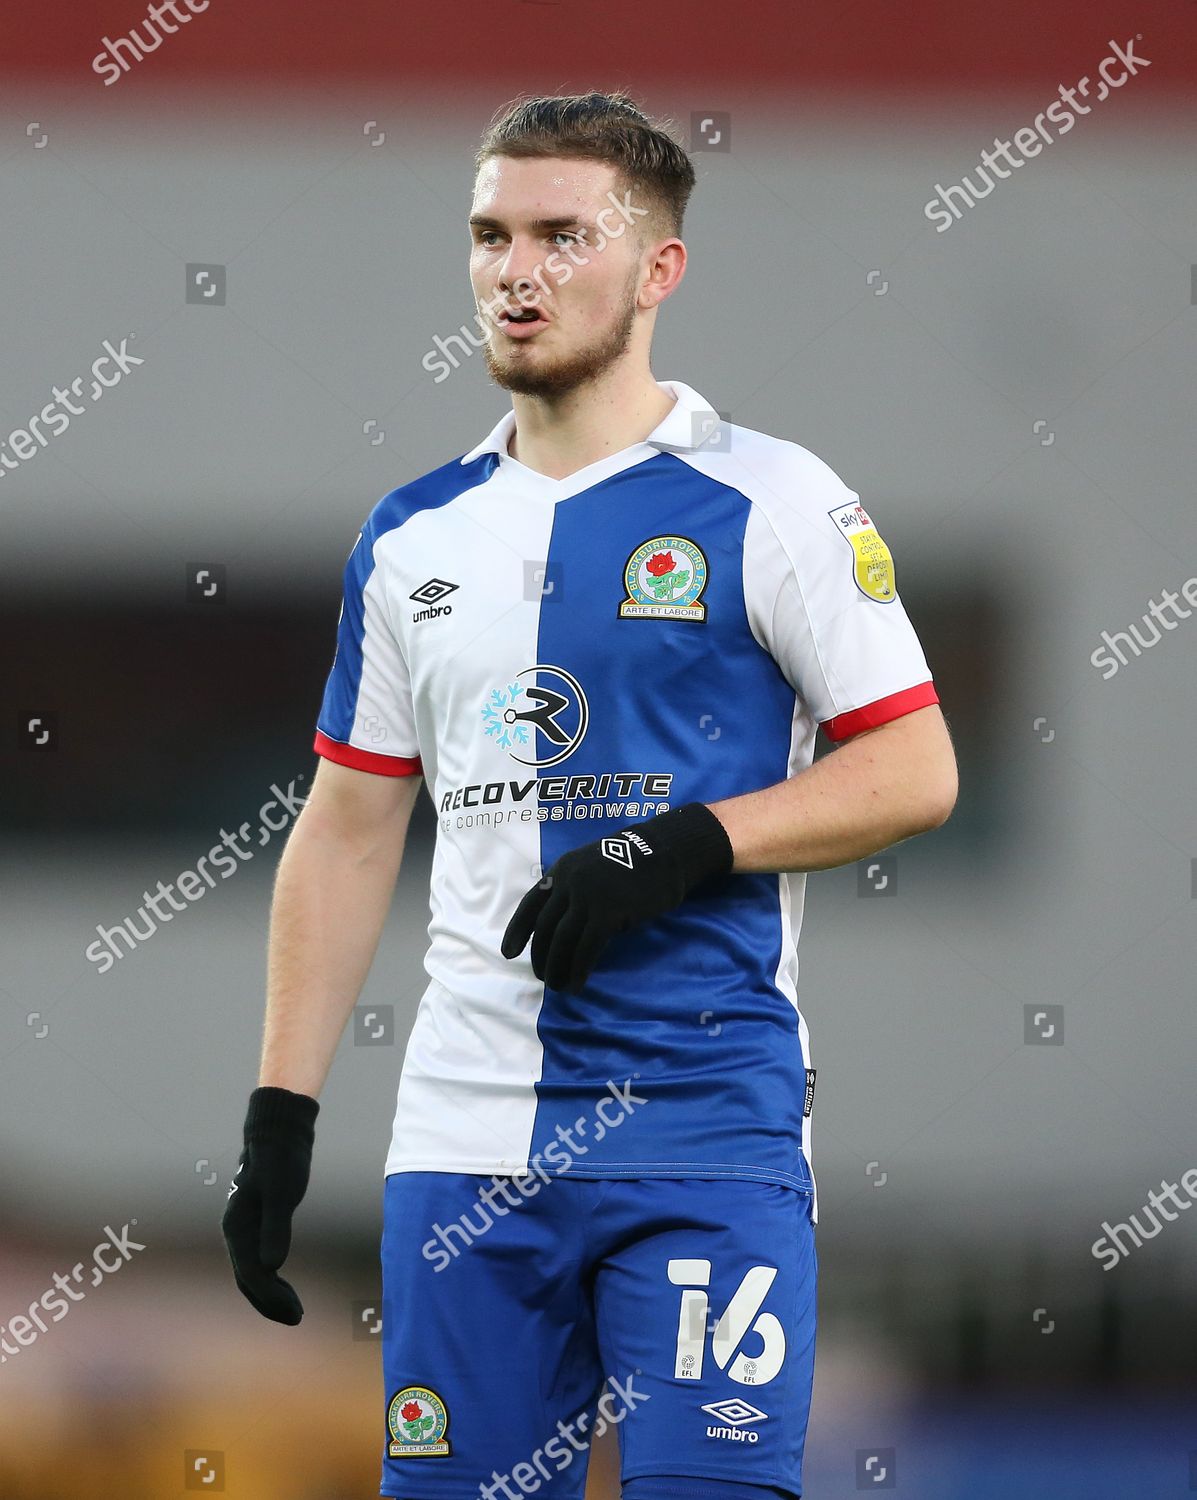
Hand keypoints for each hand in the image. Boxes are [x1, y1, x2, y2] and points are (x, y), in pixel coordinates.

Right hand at [221, 1086, 318, 1324]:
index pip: (251, 1274)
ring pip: (252, 1272)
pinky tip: (286, 1285)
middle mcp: (236, 1230)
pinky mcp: (256, 1222)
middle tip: (296, 1318)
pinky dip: (272, 1277)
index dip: (271, 1298)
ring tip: (294, 1310)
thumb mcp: (282, 1191)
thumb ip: (276, 1227)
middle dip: (269, 1302)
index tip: (294, 1315)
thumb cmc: (280, 1158)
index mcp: (238, 1226)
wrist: (277, 1132)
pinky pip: (259, 1259)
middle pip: (248, 1278)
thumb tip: (273, 1265)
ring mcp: (245, 1227)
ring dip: (270, 1293)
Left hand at [500, 802, 732, 994]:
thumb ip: (575, 889)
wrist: (665, 852)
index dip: (517, 930)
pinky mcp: (608, 913)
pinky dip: (579, 970)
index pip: (530, 904)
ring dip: (557, 968)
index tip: (508, 953)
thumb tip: (562, 924)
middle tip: (542, 977)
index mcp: (562, 870)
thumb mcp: (593, 867)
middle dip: (541, 956)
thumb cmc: (634, 862)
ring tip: (558, 986)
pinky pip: (586, 948)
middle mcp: (569, 882)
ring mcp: (587, 896)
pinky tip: (578, 984)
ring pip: (562, 941)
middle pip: (545, 927)